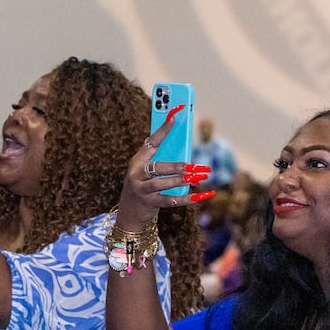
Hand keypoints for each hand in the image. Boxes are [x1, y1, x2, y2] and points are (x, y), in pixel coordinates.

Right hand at [116, 105, 213, 230]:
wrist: (129, 212)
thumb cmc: (143, 185)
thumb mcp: (147, 171)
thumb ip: (162, 160)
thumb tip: (186, 152)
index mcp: (137, 160)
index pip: (150, 142)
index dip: (162, 130)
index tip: (174, 118)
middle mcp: (136, 174)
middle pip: (159, 167)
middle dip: (179, 166)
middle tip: (195, 166)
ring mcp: (142, 189)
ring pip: (163, 183)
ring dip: (182, 180)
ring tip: (198, 178)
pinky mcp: (149, 203)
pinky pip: (170, 201)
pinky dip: (186, 199)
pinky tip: (200, 196)